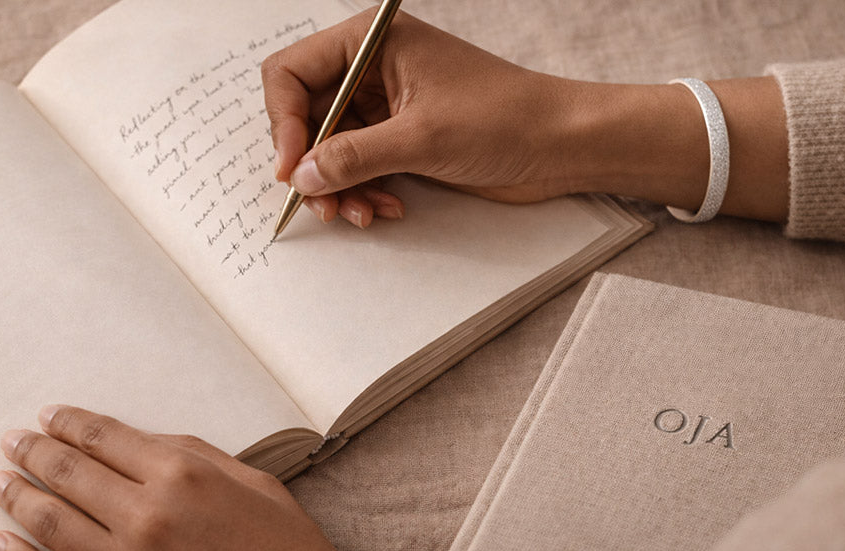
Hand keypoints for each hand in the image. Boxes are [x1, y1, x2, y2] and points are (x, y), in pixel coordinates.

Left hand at [0, 406, 366, 550]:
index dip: (71, 423)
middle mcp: (150, 517)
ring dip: (20, 498)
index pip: (106, 438)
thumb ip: (196, 456)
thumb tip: (142, 443)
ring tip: (2, 481)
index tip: (51, 415)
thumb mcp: (255, 482)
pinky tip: (5, 543)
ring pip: (54, 524)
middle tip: (14, 439)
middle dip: (36, 451)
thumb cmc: (289, 549)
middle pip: (71, 474)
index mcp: (186, 476)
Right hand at [262, 9, 591, 227]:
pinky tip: (386, 209)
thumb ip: (353, 155)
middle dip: (313, 165)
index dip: (283, 122)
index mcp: (371, 43)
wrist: (560, 145)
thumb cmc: (503, 119)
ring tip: (361, 214)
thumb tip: (300, 175)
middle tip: (324, 206)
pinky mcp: (403, 139)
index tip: (290, 169)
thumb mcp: (421, 137)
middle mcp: (372, 70)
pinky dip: (365, 191)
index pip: (292, 73)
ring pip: (332, 149)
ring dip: (340, 187)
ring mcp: (387, 106)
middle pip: (308, 117)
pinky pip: (360, 167)